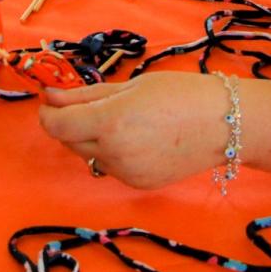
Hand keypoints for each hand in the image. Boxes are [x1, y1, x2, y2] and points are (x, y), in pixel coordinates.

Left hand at [37, 72, 227, 188]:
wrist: (224, 124)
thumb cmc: (180, 93)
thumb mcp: (130, 86)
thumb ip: (86, 95)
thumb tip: (51, 97)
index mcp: (110, 122)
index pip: (57, 125)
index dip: (46, 113)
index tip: (49, 101)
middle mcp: (114, 153)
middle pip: (69, 141)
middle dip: (68, 124)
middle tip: (83, 105)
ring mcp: (126, 173)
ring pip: (88, 156)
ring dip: (89, 139)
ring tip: (118, 120)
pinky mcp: (138, 185)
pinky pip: (109, 167)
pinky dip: (110, 153)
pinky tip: (133, 138)